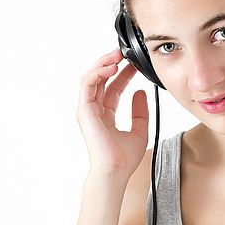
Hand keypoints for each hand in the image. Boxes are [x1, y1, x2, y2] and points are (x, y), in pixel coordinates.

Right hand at [76, 48, 148, 177]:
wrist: (115, 171)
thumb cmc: (124, 158)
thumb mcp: (140, 129)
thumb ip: (140, 111)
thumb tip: (140, 92)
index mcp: (106, 115)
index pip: (113, 88)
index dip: (123, 74)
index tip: (135, 64)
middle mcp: (95, 110)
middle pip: (101, 80)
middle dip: (111, 64)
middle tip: (124, 53)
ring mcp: (88, 110)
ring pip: (91, 78)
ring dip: (103, 64)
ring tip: (117, 55)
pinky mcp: (84, 110)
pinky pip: (88, 84)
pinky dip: (98, 73)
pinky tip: (111, 68)